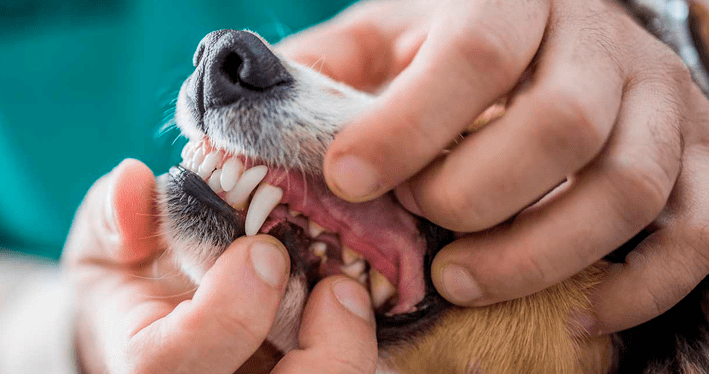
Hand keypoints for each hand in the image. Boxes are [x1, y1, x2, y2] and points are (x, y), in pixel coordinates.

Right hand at [63, 159, 379, 373]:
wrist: (143, 322)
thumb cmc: (128, 276)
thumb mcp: (105, 240)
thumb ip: (115, 214)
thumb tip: (135, 182)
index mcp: (148, 363)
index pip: (177, 362)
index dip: (229, 312)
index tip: (263, 250)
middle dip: (326, 355)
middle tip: (340, 289)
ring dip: (351, 351)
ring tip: (350, 294)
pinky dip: (355, 344)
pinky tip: (354, 302)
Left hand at [278, 0, 708, 332]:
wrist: (562, 31)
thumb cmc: (456, 43)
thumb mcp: (385, 35)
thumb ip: (324, 68)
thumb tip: (246, 116)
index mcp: (515, 0)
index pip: (475, 54)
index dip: (408, 125)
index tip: (345, 179)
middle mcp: (600, 45)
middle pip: (560, 125)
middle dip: (474, 195)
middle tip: (417, 230)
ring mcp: (663, 103)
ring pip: (629, 187)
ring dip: (540, 253)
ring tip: (462, 284)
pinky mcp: (698, 160)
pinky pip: (696, 235)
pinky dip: (639, 287)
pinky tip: (574, 315)